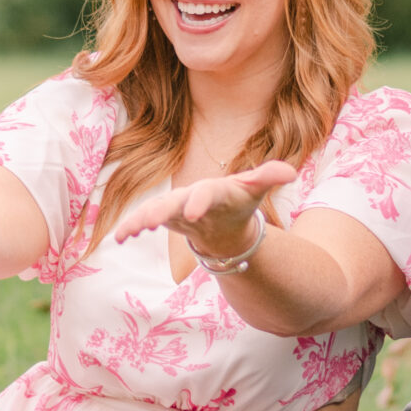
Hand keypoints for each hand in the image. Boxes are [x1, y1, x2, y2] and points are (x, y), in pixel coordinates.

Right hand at [112, 161, 296, 256]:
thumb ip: (269, 177)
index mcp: (214, 189)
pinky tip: (119, 238)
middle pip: (174, 202)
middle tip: (151, 220)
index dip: (200, 200)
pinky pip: (143, 222)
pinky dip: (131, 227)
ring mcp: (173, 207)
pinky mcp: (163, 219)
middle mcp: (189, 195)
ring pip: (154, 211)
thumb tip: (291, 172)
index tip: (195, 211)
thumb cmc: (238, 200)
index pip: (207, 192)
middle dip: (163, 210)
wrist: (222, 214)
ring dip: (141, 219)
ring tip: (129, 230)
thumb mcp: (254, 190)